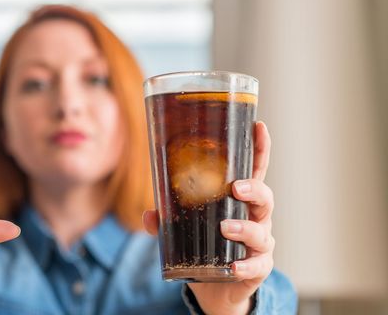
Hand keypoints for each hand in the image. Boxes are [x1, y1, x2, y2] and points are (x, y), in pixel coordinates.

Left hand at [143, 121, 273, 314]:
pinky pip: (256, 265)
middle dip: (254, 189)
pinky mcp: (258, 267)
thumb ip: (167, 220)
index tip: (258, 126)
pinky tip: (234, 266)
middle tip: (235, 188)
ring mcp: (259, 242)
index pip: (254, 170)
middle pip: (264, 197)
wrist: (217, 286)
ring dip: (244, 227)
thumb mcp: (184, 227)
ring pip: (261, 230)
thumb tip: (149, 215)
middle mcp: (255, 217)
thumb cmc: (206, 244)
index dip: (259, 148)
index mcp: (239, 200)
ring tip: (226, 227)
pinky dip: (245, 265)